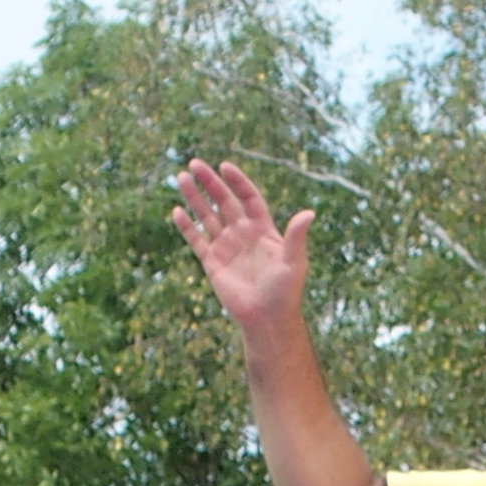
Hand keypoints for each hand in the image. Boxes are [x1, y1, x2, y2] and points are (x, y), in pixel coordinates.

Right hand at [172, 159, 311, 335]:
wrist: (267, 321)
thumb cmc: (285, 293)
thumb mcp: (294, 262)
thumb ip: (297, 237)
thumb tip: (309, 213)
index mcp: (262, 230)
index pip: (248, 198)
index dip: (238, 182)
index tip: (225, 167)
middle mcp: (242, 235)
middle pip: (224, 201)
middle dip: (210, 183)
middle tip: (195, 164)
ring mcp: (226, 247)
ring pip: (207, 216)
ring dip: (194, 198)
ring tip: (181, 178)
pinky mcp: (213, 263)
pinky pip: (197, 241)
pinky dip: (187, 227)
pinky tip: (176, 211)